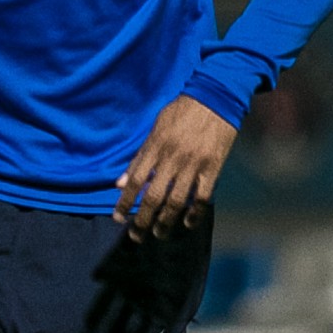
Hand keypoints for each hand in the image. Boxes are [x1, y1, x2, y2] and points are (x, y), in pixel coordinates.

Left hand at [113, 94, 237, 240]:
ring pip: (176, 201)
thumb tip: (120, 183)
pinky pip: (202, 197)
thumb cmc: (181, 111)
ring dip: (166, 221)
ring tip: (159, 233)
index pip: (135, 180)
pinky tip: (187, 223)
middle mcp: (172, 158)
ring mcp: (193, 164)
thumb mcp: (155, 128)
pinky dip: (194, 213)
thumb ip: (140, 156)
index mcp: (156, 147)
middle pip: (153, 197)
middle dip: (142, 220)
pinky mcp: (213, 167)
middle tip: (136, 236)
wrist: (215, 97)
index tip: (117, 218)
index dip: (124, 202)